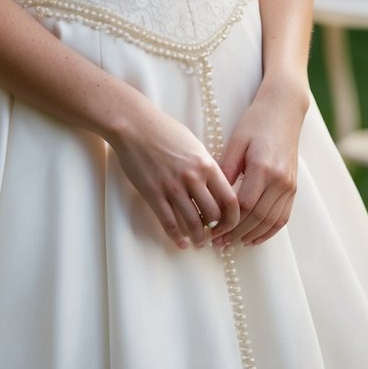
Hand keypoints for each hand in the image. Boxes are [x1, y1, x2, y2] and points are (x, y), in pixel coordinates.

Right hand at [109, 99, 240, 249]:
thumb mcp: (194, 145)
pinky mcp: (153, 194)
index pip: (230, 200)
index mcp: (206, 164)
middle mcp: (192, 177)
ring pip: (193, 224)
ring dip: (198, 237)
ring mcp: (172, 187)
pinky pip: (169, 223)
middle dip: (216, 230)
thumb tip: (215, 187)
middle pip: (213, 215)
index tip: (229, 224)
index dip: (233, 218)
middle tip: (214, 235)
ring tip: (199, 241)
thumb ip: (206, 166)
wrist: (134, 125)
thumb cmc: (164, 130)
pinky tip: (181, 243)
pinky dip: (177, 237)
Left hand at [218, 78, 307, 247]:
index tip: (212, 229)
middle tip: (218, 243)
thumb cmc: (255, 122)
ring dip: (251, 236)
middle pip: (257, 217)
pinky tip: (254, 238)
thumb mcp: (235, 141)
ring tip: (232, 243)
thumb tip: (212, 196)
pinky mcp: (294, 187)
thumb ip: (225, 168)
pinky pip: (283, 217)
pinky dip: (269, 231)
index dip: (227, 221)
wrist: (284, 110)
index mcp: (262, 167)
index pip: (244, 205)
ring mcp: (289, 185)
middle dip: (236, 233)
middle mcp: (279, 179)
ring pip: (271, 221)